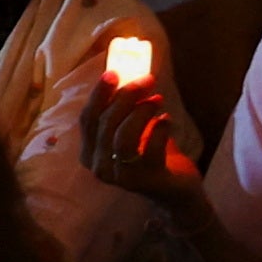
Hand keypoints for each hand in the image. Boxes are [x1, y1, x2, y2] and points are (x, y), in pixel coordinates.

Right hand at [78, 78, 207, 202]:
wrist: (174, 188)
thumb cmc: (150, 152)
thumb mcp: (132, 129)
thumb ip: (124, 109)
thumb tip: (127, 75)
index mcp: (90, 152)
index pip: (87, 119)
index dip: (99, 94)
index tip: (114, 72)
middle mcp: (99, 167)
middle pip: (105, 124)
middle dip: (126, 97)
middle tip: (147, 80)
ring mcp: (121, 177)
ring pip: (123, 138)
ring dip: (141, 112)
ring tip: (157, 99)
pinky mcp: (146, 181)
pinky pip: (149, 150)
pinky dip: (158, 130)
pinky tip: (166, 120)